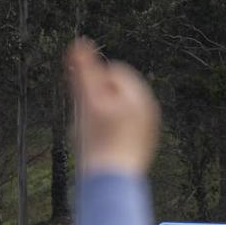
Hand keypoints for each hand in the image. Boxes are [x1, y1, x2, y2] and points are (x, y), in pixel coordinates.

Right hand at [67, 38, 159, 175]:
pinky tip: (98, 147)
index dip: (92, 84)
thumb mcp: (88, 101)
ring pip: (114, 112)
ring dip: (98, 119)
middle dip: (95, 102)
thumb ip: (85, 71)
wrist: (110, 181)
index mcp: (140, 95)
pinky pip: (120, 131)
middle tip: (84, 122)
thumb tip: (78, 43)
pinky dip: (107, 135)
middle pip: (113, 93)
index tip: (82, 104)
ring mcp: (145, 129)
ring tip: (90, 137)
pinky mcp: (139, 146)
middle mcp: (147, 109)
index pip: (111, 72)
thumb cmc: (99, 142)